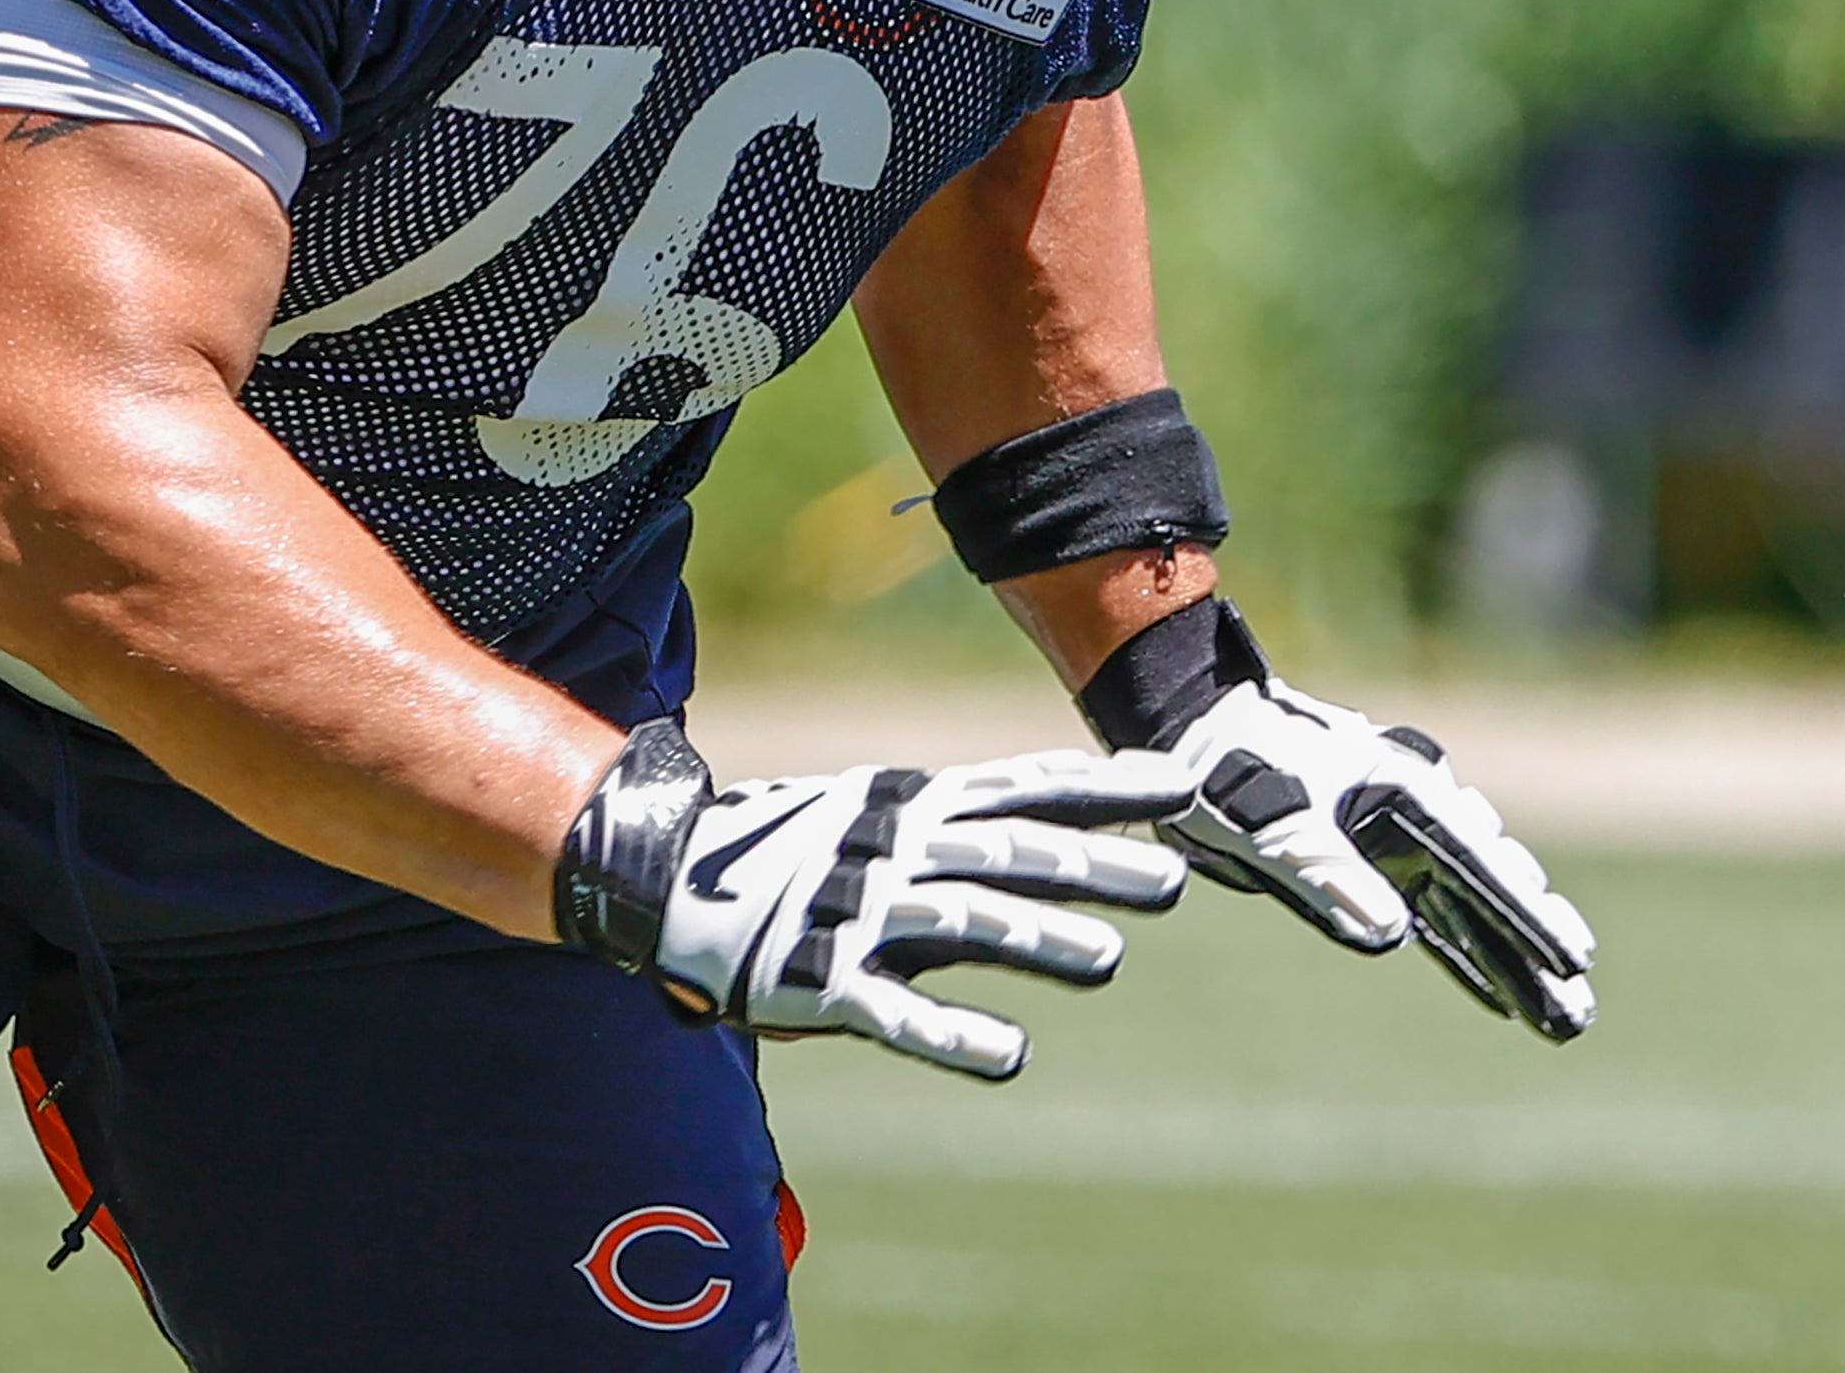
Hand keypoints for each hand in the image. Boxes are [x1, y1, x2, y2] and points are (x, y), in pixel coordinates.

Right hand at [553, 719, 1192, 1079]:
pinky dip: (950, 1033)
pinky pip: (892, 1011)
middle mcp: (892, 851)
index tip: (1178, 787)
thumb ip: (968, 830)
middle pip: (1005, 853)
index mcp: (911, 805)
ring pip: (960, 924)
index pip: (1022, 789)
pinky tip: (1009, 1058)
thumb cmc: (795, 848)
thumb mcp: (884, 815)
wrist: (665, 873)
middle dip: (1090, 865)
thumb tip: (1077, 836)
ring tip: (1107, 961)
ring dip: (1036, 939)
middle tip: (1173, 883)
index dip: (1102, 789)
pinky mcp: (818, 980)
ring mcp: (855, 912)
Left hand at [1085, 599, 1597, 1041]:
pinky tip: (1493, 994)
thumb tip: (1392, 936)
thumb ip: (1330, 876)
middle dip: (1534, 956)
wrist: (1190, 724)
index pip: (1482, 868)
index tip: (1574, 961)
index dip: (1527, 918)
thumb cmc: (1228, 764)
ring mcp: (1395, 837)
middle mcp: (1414, 814)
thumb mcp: (1275, 826)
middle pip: (1490, 895)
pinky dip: (1462, 950)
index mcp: (1404, 795)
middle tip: (1579, 1015)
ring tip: (1558, 1020)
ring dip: (1508, 964)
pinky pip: (1431, 913)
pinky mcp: (1370, 858)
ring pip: (1468, 912)